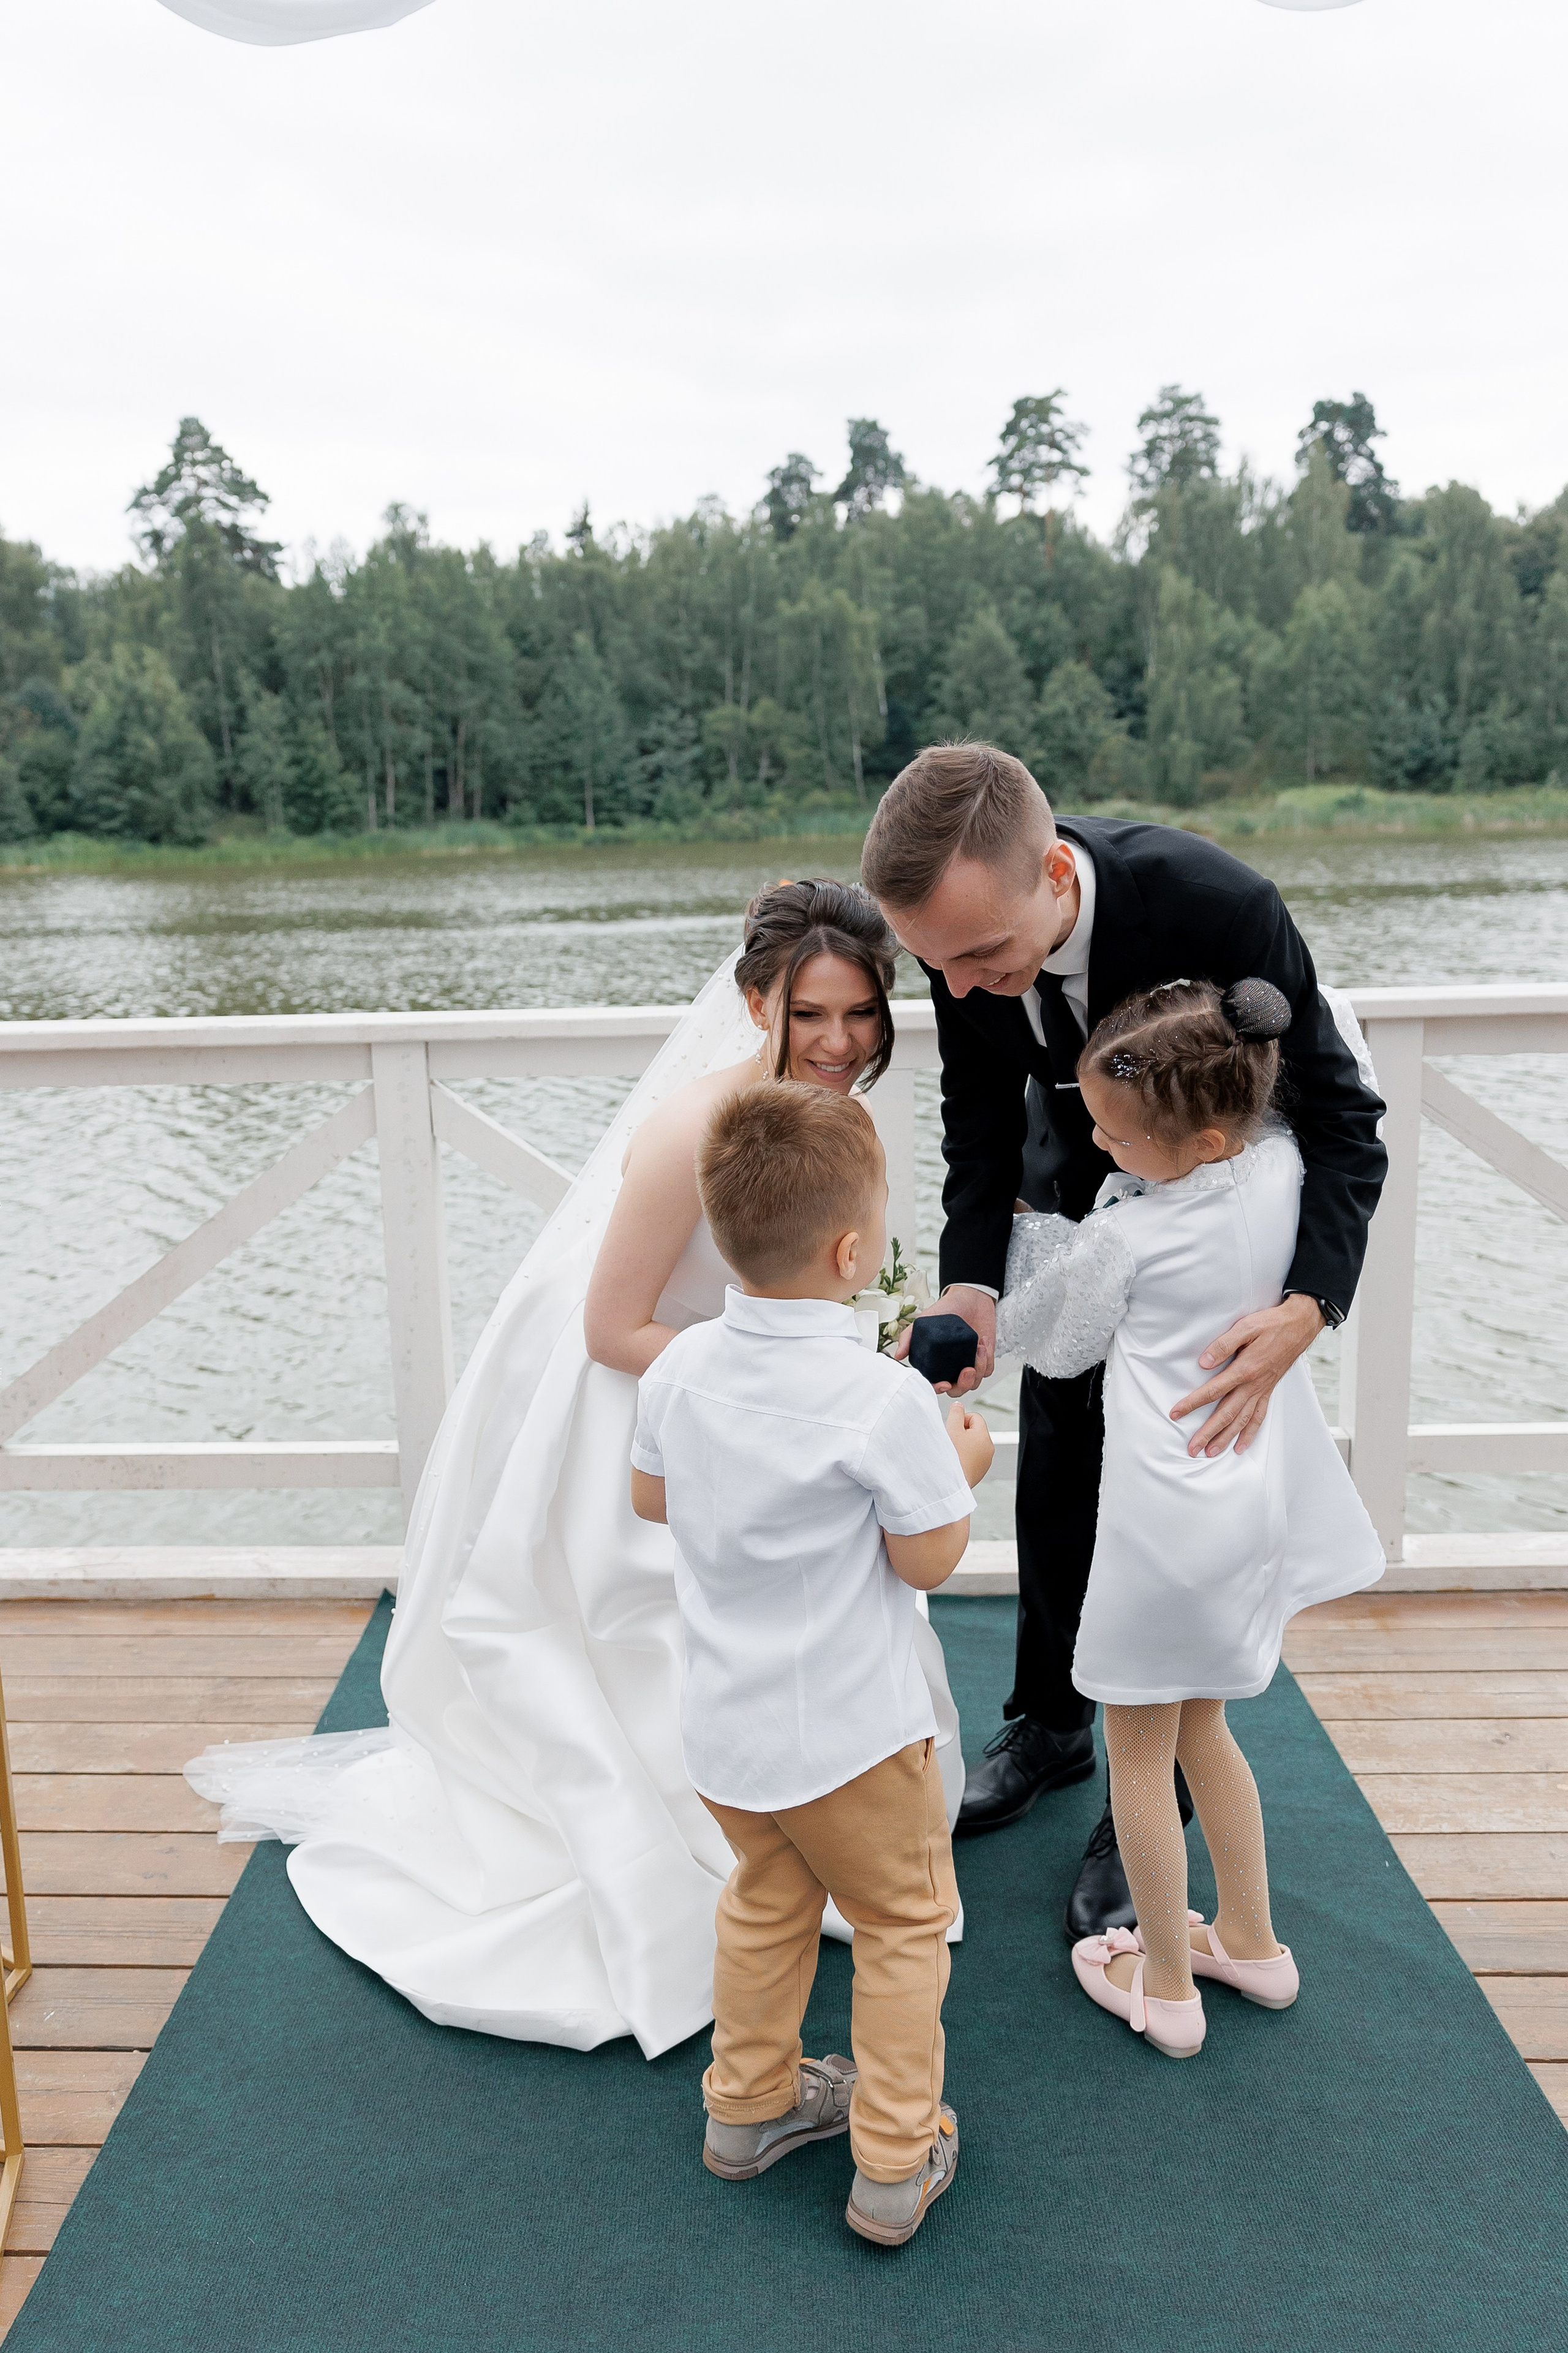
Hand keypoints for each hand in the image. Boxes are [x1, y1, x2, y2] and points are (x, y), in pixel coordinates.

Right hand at [894, 1286, 996, 1394]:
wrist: (969, 1297)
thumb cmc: (945, 1310)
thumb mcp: (923, 1322)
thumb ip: (908, 1338)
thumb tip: (898, 1355)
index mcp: (937, 1364)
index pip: (936, 1384)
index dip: (939, 1389)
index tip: (945, 1384)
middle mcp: (952, 1367)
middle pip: (958, 1389)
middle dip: (964, 1383)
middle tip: (967, 1369)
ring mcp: (968, 1364)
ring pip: (975, 1381)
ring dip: (979, 1367)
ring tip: (978, 1347)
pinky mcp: (984, 1358)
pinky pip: (988, 1369)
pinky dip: (987, 1359)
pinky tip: (983, 1342)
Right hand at [945, 1400, 994, 1485]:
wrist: (950, 1484)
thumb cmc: (952, 1458)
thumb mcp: (951, 1429)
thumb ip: (956, 1413)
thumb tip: (959, 1406)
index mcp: (984, 1437)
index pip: (975, 1417)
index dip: (961, 1419)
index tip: (952, 1429)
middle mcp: (988, 1448)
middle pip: (974, 1431)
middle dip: (962, 1432)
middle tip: (951, 1440)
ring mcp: (985, 1461)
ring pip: (973, 1444)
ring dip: (963, 1444)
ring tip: (953, 1452)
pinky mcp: (980, 1471)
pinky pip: (973, 1457)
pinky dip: (964, 1457)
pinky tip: (955, 1462)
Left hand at [1170, 1293, 1322, 1457]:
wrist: (1299, 1325)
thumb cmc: (1271, 1324)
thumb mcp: (1246, 1327)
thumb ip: (1223, 1344)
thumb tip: (1203, 1363)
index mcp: (1245, 1369)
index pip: (1213, 1391)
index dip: (1192, 1403)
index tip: (1176, 1413)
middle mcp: (1254, 1385)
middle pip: (1226, 1414)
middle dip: (1208, 1433)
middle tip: (1192, 1449)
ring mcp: (1262, 1390)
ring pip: (1242, 1420)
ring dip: (1226, 1438)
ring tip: (1211, 1453)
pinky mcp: (1269, 1390)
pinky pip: (1259, 1417)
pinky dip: (1250, 1433)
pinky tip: (1241, 1446)